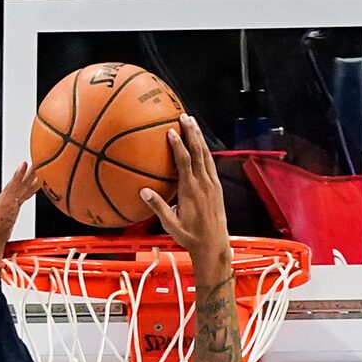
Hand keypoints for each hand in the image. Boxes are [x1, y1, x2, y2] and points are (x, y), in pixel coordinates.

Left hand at [0, 163, 42, 283]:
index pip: (8, 192)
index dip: (17, 179)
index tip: (24, 165)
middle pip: (14, 187)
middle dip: (25, 174)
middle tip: (37, 160)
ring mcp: (3, 211)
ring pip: (18, 191)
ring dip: (28, 179)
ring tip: (40, 167)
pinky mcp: (8, 216)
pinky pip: (20, 199)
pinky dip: (28, 190)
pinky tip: (35, 184)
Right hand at [141, 116, 229, 267]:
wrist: (213, 245)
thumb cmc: (190, 237)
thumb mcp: (170, 225)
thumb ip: (158, 207)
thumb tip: (143, 191)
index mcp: (191, 191)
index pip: (184, 161)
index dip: (178, 145)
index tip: (171, 131)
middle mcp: (203, 184)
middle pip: (198, 151)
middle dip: (191, 132)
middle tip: (184, 116)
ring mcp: (212, 184)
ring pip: (206, 154)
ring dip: (199, 137)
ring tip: (192, 123)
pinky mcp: (217, 187)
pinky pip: (210, 163)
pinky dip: (204, 150)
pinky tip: (201, 144)